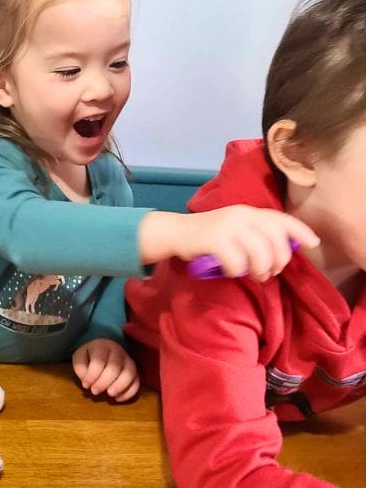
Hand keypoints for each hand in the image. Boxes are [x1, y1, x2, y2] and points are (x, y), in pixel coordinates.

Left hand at [72, 339, 139, 401]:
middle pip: (114, 367)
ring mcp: (128, 359)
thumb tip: (88, 382)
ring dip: (119, 386)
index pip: (98, 361)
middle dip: (103, 382)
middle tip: (94, 391)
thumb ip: (81, 368)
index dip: (91, 376)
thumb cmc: (90, 356)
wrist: (102, 350)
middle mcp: (117, 350)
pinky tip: (118, 398)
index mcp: (101, 345)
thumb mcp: (79, 358)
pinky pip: (137, 381)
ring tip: (109, 394)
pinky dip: (129, 392)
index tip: (85, 385)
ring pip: (129, 372)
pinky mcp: (134, 370)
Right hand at [139, 205, 318, 281]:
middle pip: (275, 239)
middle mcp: (241, 215)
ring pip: (259, 253)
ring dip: (260, 269)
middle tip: (271, 272)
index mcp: (248, 211)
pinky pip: (236, 262)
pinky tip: (230, 271)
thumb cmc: (208, 235)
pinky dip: (236, 271)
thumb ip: (256, 233)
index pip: (280, 218)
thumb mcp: (235, 228)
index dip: (299, 230)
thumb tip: (283, 250)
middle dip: (279, 260)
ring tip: (254, 276)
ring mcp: (228, 226)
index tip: (313, 243)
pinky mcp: (214, 240)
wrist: (176, 232)